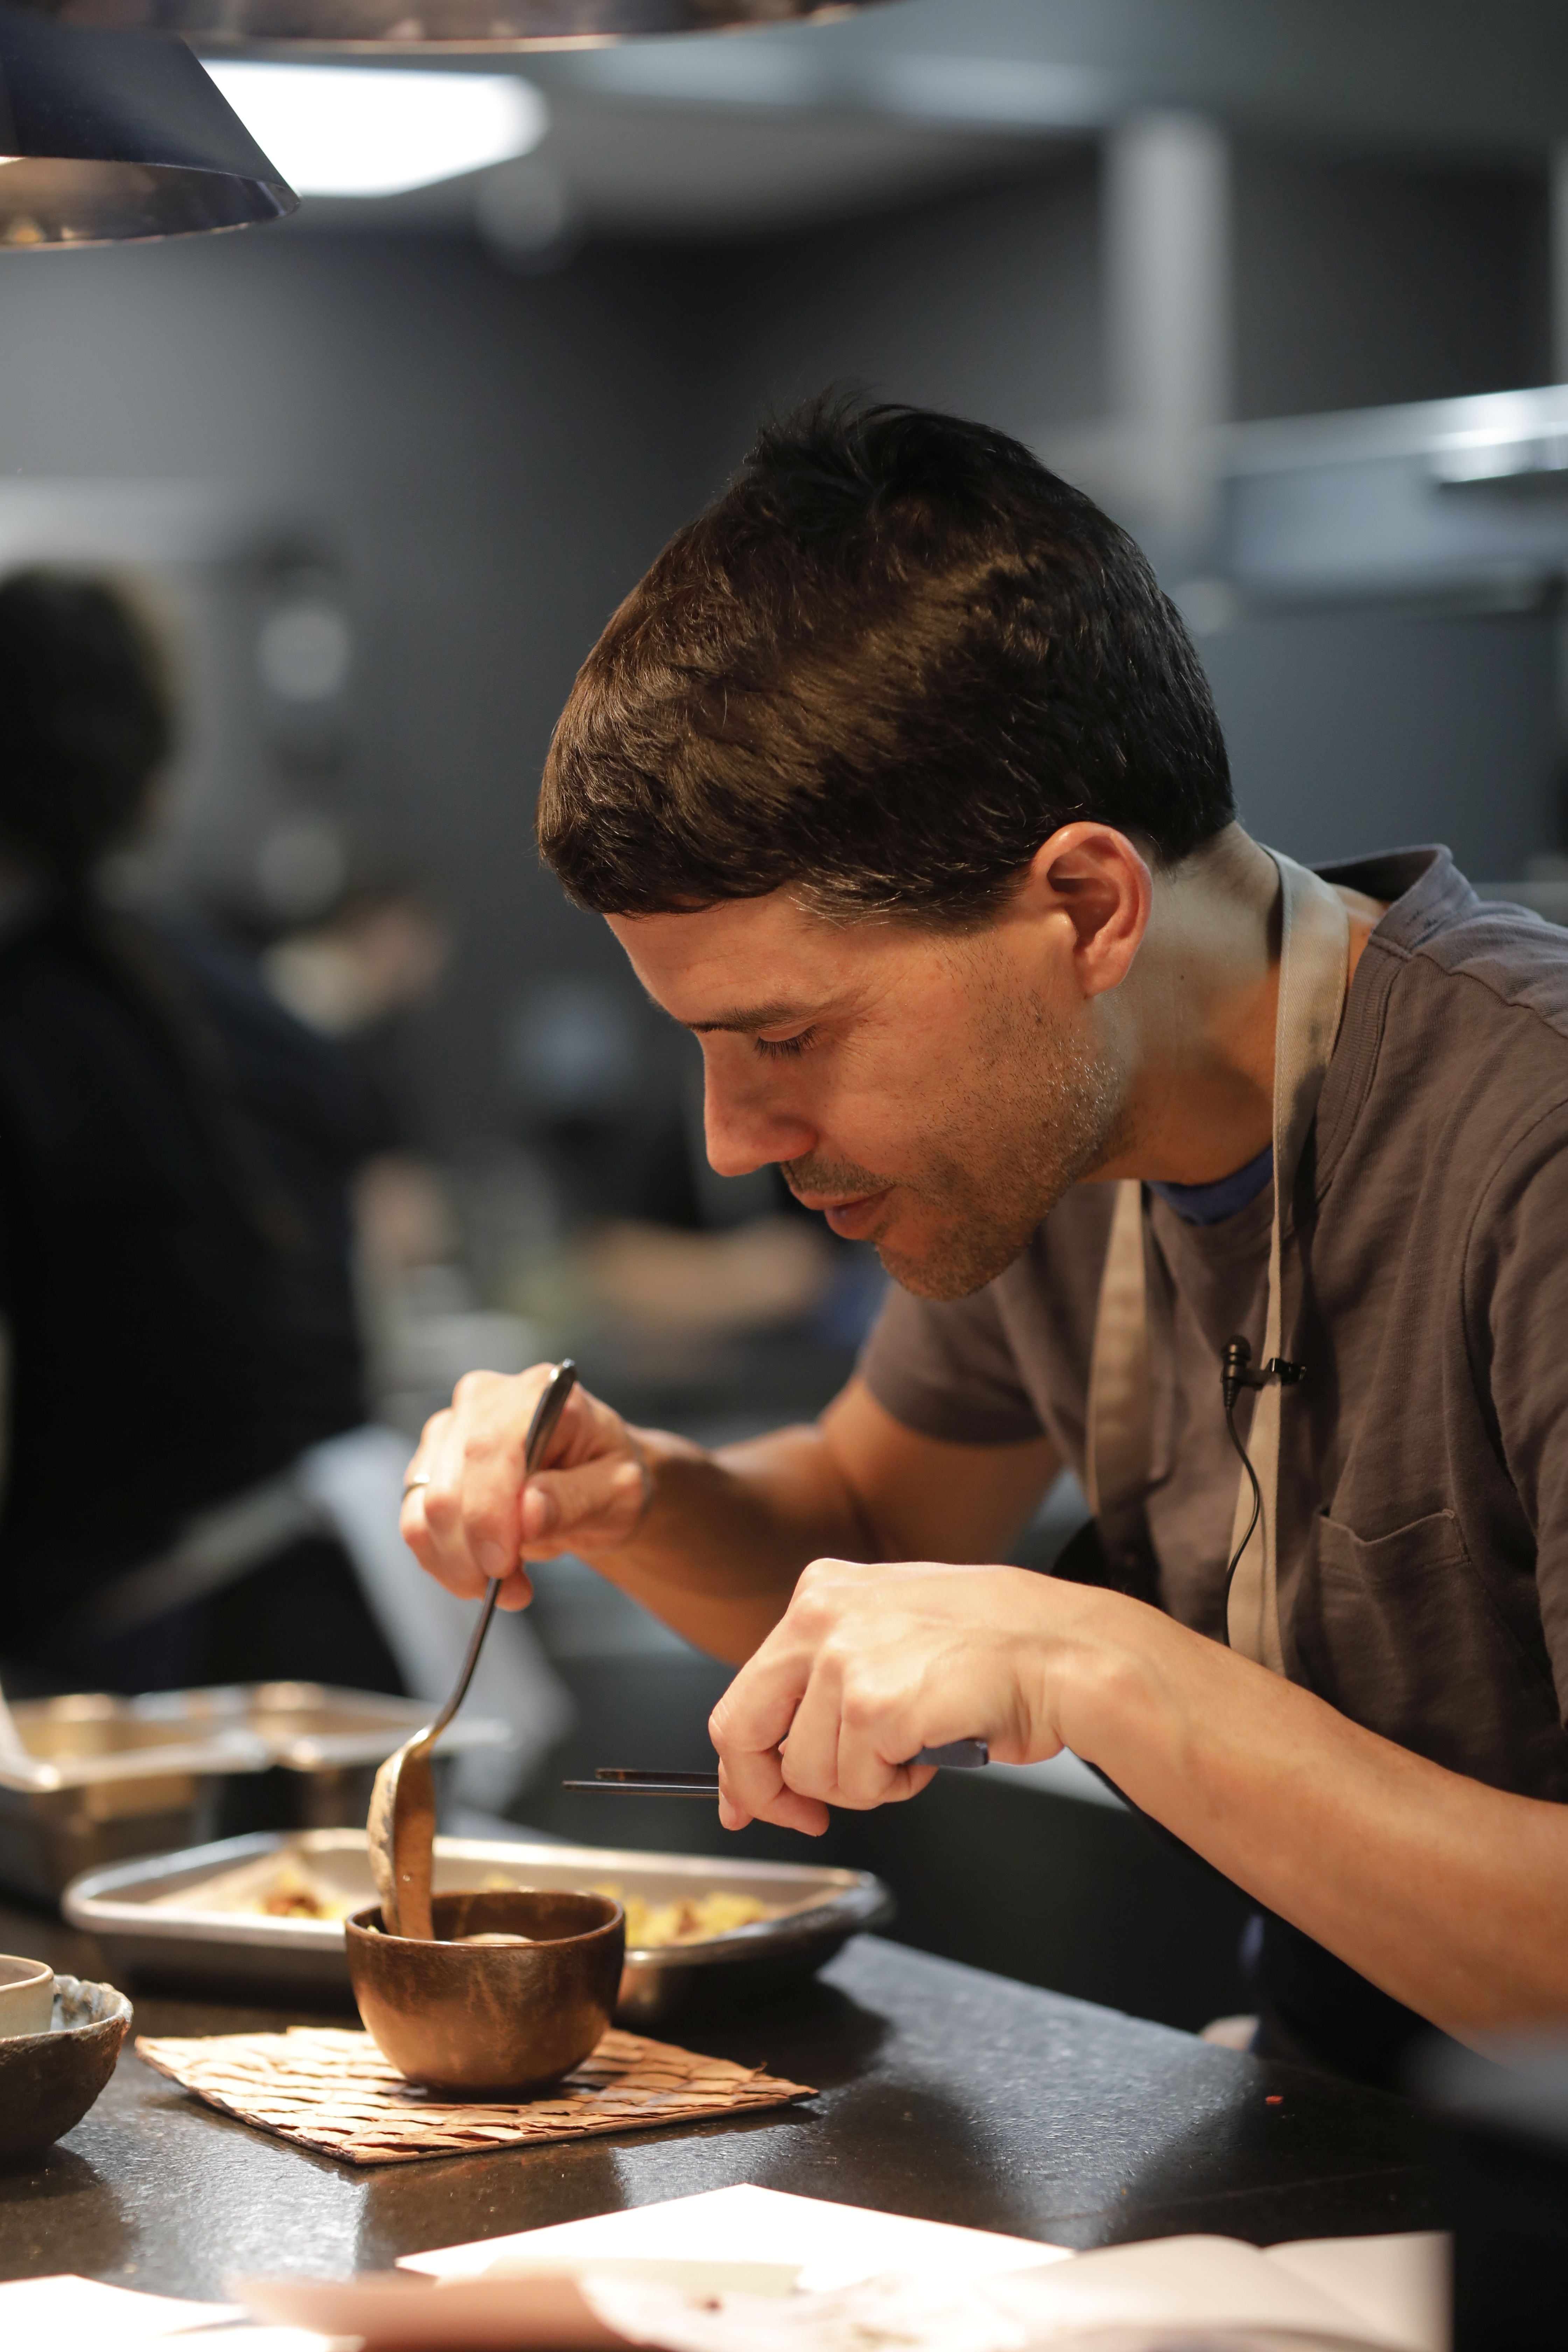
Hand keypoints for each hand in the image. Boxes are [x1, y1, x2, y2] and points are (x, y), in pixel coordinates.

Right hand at [400, 1366, 651, 1610]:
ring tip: (508, 1587)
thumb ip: (576, 1499)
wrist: (595, 1480)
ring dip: (458, 1564)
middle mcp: (485, 1400)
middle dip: (473, 1554)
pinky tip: (480, 1575)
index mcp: (538, 1393)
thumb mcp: (619, 1492)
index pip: (490, 1450)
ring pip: (423, 1509)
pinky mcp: (430, 1464)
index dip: (488, 1514)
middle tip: (515, 1592)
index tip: (503, 1566)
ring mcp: (450, 1430)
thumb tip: (527, 1513)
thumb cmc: (609, 1477)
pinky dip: (443, 1561)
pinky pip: (415, 1523)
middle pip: (448, 1486)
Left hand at [708, 1557, 1077, 1834]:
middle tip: (806, 1817)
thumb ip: (828, 1677)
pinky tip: (933, 1748)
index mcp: (819, 1593)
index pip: (745, 1693)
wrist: (1069, 1651)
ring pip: (808, 1771)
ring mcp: (844, 1659)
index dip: (744, 1763)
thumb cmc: (998, 1646)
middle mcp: (819, 1616)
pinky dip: (896, 1787)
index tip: (750, 1801)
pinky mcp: (875, 1706)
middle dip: (769, 1792)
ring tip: (916, 1745)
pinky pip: (857, 1786)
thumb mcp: (892, 1631)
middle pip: (742, 1731)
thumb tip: (766, 1761)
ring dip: (863, 1782)